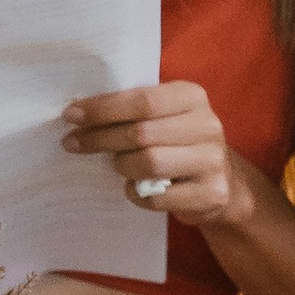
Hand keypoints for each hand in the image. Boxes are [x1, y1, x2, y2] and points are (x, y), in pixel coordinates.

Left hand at [61, 78, 248, 227]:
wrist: (224, 182)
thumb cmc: (179, 143)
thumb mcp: (166, 116)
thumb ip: (135, 110)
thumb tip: (79, 112)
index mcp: (192, 97)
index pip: (143, 100)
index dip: (103, 109)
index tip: (71, 115)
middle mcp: (208, 126)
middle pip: (141, 133)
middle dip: (100, 138)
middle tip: (72, 143)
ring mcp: (212, 161)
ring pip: (149, 163)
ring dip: (122, 167)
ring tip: (117, 166)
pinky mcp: (211, 194)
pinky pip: (158, 197)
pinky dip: (137, 194)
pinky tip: (135, 188)